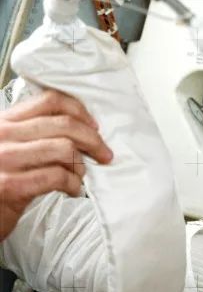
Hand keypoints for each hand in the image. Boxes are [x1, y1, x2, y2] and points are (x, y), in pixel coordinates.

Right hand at [0, 89, 112, 239]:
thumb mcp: (9, 149)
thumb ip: (34, 135)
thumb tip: (80, 131)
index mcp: (4, 122)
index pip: (50, 101)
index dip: (80, 112)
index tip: (94, 127)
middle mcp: (2, 135)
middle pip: (64, 124)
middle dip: (93, 140)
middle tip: (104, 154)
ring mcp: (5, 159)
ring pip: (64, 148)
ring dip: (81, 164)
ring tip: (80, 176)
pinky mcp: (10, 185)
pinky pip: (57, 176)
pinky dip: (73, 184)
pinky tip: (73, 190)